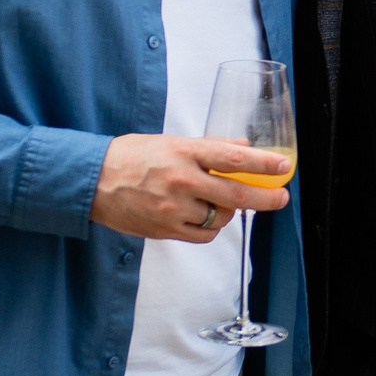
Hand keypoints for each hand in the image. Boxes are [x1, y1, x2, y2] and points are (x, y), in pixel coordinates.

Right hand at [90, 135, 292, 241]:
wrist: (91, 180)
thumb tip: (244, 148)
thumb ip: (210, 147)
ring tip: (218, 201)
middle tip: (281, 198)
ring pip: (220, 217)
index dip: (264, 165)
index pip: (234, 159)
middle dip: (265, 198)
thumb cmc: (132, 156)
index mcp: (184, 152)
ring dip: (229, 212)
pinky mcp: (164, 230)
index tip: (284, 167)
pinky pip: (202, 234)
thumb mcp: (172, 141)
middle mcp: (181, 180)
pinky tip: (203, 216)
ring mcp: (172, 208)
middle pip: (235, 195)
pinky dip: (210, 227)